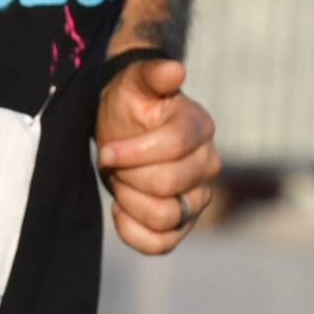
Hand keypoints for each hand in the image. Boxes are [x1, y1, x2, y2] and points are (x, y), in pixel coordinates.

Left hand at [96, 53, 221, 252]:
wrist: (125, 129)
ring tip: (119, 184)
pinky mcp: (184, 223)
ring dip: (131, 203)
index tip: (105, 151)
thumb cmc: (129, 103)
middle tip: (113, 164)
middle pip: (167, 185)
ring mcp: (199, 197)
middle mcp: (208, 164)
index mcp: (199, 127)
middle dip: (128, 176)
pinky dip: (134, 233)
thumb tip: (174, 69)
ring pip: (167, 217)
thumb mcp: (135, 81)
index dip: (133, 153)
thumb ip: (152, 73)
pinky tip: (120, 209)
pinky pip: (162, 244)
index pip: (173, 147)